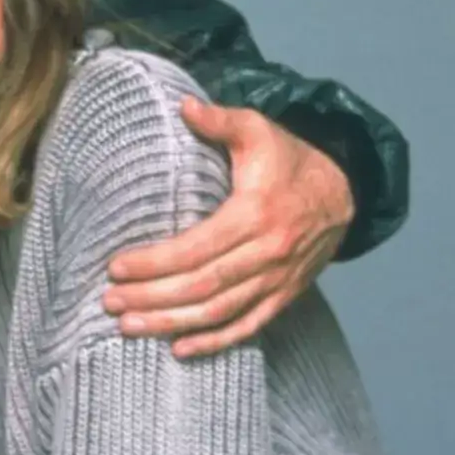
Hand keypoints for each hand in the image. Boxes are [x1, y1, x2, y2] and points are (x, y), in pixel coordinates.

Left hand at [101, 97, 353, 357]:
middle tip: (110, 303)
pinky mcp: (285, 296)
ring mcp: (277, 280)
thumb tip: (182, 106)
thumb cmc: (288, 158)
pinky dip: (214, 341)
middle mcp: (267, 254)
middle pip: (202, 286)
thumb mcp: (257, 129)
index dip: (154, 263)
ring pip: (219, 312)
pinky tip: (179, 348)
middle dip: (151, 298)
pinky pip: (248, 326)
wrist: (344, 190)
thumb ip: (219, 119)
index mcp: (255, 214)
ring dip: (172, 324)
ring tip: (129, 327)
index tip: (116, 267)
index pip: (195, 248)